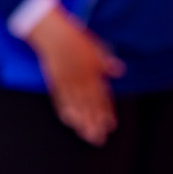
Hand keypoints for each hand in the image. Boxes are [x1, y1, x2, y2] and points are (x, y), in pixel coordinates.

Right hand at [26, 8, 124, 145]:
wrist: (53, 34)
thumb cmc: (76, 39)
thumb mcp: (96, 47)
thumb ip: (106, 62)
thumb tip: (119, 71)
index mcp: (92, 72)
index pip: (101, 96)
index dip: (107, 111)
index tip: (111, 126)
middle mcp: (80, 80)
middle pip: (89, 105)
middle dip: (95, 123)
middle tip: (99, 139)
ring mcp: (66, 83)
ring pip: (76, 106)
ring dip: (82, 122)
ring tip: (87, 136)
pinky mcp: (54, 82)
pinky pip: (60, 100)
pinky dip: (65, 111)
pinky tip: (70, 121)